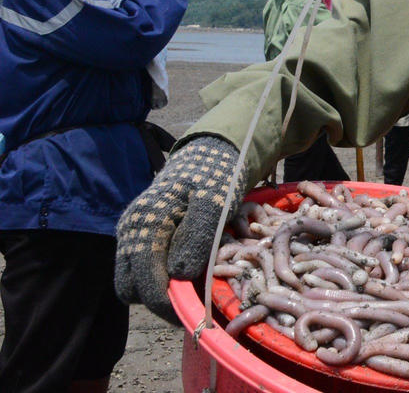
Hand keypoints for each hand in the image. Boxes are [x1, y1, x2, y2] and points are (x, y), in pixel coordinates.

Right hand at [115, 135, 245, 322]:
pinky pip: (141, 270)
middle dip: (161, 302)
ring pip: (134, 283)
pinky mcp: (140, 238)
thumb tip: (179, 274)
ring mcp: (132, 235)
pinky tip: (186, 273)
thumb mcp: (214, 202)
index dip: (166, 304)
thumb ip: (196, 236)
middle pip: (132, 289)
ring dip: (159, 292)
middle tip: (194, 305)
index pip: (142, 282)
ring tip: (192, 288)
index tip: (193, 313)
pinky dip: (160, 279)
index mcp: (144, 223)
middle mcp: (130, 231)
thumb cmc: (214, 178)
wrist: (209, 157)